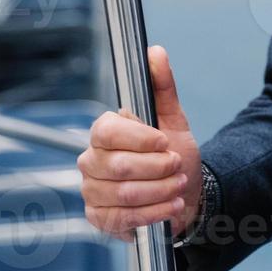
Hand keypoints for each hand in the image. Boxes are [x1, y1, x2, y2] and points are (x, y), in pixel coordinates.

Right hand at [80, 45, 203, 241]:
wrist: (181, 192)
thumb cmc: (171, 153)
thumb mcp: (173, 118)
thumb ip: (162, 86)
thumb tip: (155, 52)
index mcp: (104, 131)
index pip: (108, 131)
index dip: (140, 138)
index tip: (165, 142)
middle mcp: (90, 159)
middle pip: (119, 166)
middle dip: (157, 168)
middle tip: (177, 166)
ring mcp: (91, 190)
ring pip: (124, 194)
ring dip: (160, 191)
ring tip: (179, 186)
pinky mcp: (98, 217)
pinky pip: (123, 218)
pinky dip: (154, 213)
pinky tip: (171, 207)